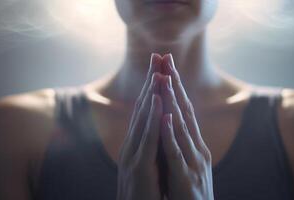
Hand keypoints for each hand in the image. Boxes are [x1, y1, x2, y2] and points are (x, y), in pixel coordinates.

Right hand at [117, 54, 163, 199]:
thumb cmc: (143, 194)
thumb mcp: (147, 166)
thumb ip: (150, 147)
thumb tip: (158, 129)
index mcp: (137, 144)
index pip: (146, 110)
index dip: (153, 87)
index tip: (161, 66)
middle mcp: (132, 145)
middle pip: (143, 108)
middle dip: (151, 81)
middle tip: (158, 56)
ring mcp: (134, 155)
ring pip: (144, 119)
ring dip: (151, 94)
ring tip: (159, 71)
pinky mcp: (139, 168)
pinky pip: (148, 140)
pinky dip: (152, 119)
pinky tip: (158, 102)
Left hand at [160, 54, 213, 199]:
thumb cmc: (189, 194)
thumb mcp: (185, 164)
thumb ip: (179, 145)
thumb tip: (170, 123)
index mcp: (194, 146)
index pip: (183, 110)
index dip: (175, 87)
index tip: (165, 65)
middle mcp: (196, 149)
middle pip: (184, 111)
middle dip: (174, 84)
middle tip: (166, 58)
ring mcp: (193, 163)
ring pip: (181, 127)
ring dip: (172, 102)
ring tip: (164, 78)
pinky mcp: (185, 179)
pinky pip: (176, 153)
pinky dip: (170, 134)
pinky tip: (165, 117)